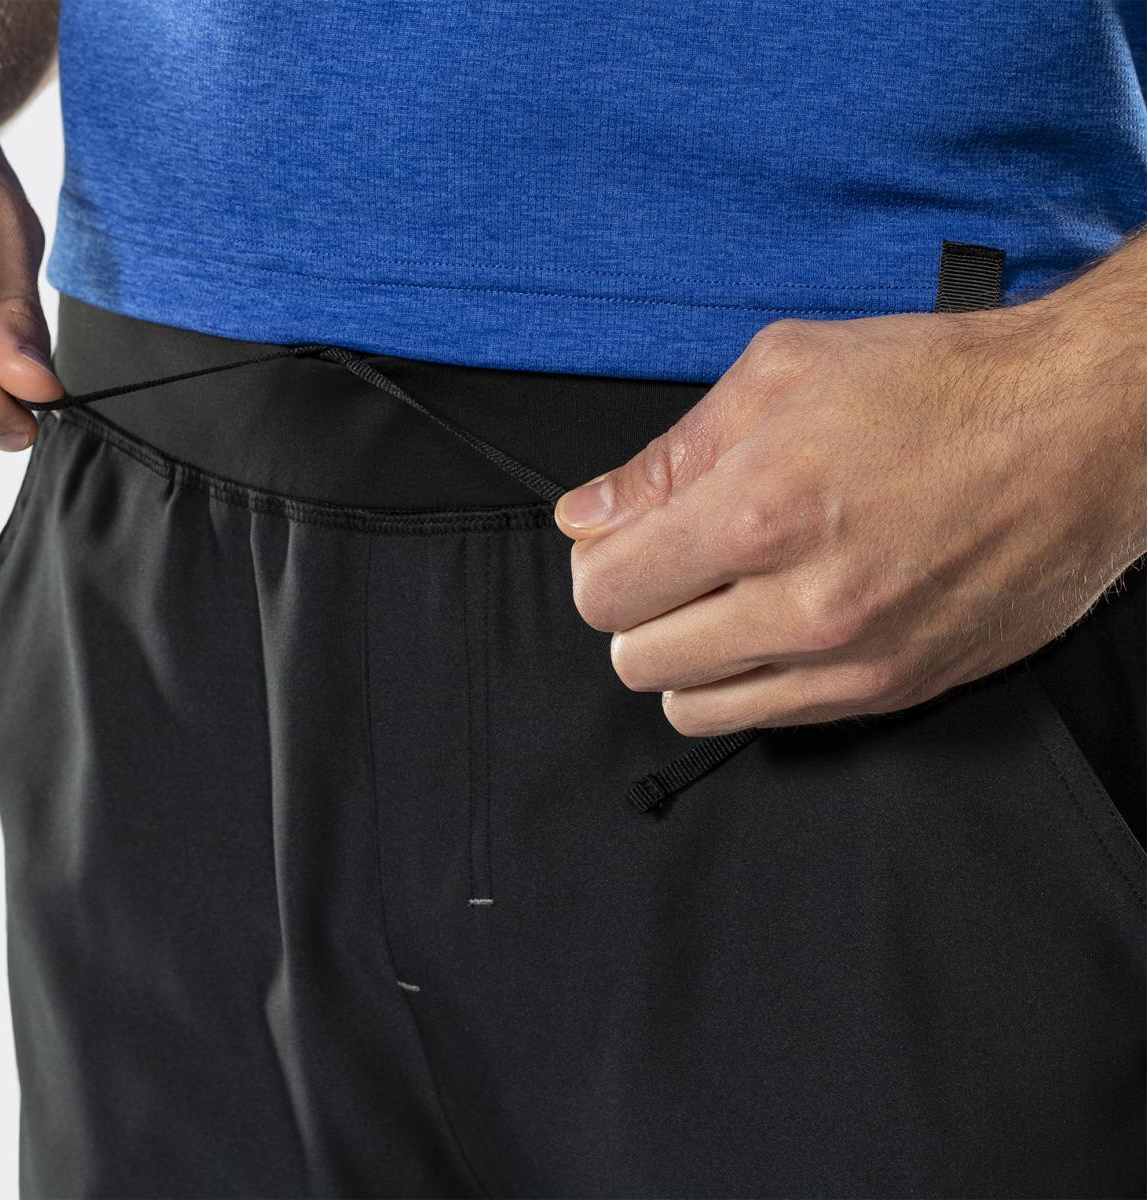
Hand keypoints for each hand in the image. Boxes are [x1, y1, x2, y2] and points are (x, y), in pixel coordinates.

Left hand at [556, 311, 1146, 735]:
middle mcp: (803, 604)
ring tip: (727, 598)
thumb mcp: (781, 371)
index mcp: (760, 513)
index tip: (623, 544)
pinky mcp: (895, 690)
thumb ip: (668, 455)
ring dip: (689, 658)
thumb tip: (587, 512)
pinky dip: (752, 682)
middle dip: (639, 612)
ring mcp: (852, 660)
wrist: (1084, 429)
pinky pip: (773, 721)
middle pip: (638, 662)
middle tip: (677, 566)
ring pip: (694, 708)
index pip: (605, 594)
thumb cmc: (941, 386)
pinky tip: (780, 622)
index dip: (601, 565)